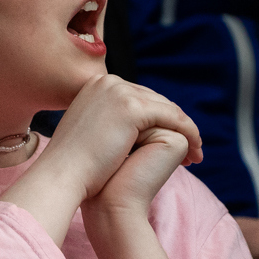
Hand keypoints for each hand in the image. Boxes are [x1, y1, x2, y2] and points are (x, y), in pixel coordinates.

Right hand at [4, 75, 199, 247]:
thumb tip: (126, 130)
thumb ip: (106, 122)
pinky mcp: (132, 107)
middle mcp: (108, 81)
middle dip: (174, 123)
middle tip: (190, 146)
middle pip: (154, 100)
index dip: (158, 118)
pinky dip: (189, 133)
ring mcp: (119, 91)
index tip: (168, 138)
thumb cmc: (73, 165)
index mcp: (96, 85)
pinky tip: (196, 151)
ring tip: (196, 152)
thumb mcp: (89, 133)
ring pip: (166, 108)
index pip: (138, 97)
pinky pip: (172, 118)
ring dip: (185, 129)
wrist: (62, 176)